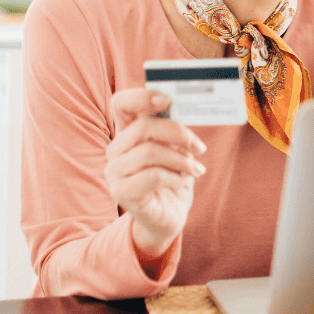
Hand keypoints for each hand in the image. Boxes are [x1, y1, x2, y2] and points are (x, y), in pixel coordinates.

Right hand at [104, 88, 207, 259]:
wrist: (168, 217)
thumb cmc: (172, 178)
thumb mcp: (175, 150)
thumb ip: (173, 131)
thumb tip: (186, 109)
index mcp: (127, 133)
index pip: (121, 103)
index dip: (142, 96)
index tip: (167, 100)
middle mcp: (115, 150)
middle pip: (143, 126)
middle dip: (177, 133)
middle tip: (199, 147)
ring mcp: (115, 172)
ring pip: (149, 151)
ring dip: (180, 160)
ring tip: (195, 169)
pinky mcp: (122, 193)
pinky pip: (153, 176)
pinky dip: (175, 178)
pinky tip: (181, 183)